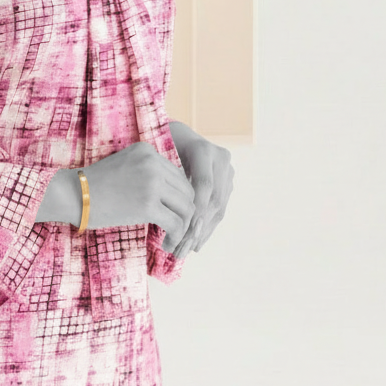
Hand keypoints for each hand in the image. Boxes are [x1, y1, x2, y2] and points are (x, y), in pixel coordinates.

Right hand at [38, 141, 195, 252]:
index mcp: (148, 151)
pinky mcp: (148, 205)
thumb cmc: (94, 185)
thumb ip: (147, 172)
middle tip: (176, 229)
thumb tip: (172, 197)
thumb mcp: (124, 166)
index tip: (173, 213)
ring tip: (172, 238)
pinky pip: (176, 223)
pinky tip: (166, 244)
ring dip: (183, 227)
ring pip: (186, 208)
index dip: (179, 198)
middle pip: (187, 191)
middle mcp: (153, 163)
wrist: (72, 194)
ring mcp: (152, 183)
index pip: (179, 175)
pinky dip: (176, 237)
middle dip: (186, 213)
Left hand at [167, 121, 233, 256]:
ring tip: (186, 250)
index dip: (195, 210)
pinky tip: (196, 243)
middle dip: (198, 227)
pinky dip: (207, 227)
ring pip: (219, 207)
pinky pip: (220, 208)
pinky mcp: (227, 181)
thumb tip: (161, 209)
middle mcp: (220, 158)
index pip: (203, 185)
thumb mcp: (157, 157)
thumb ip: (163, 178)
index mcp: (203, 149)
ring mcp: (227, 170)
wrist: (176, 135)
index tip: (180, 231)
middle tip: (183, 248)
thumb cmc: (157, 147)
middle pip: (214, 199)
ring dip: (203, 231)